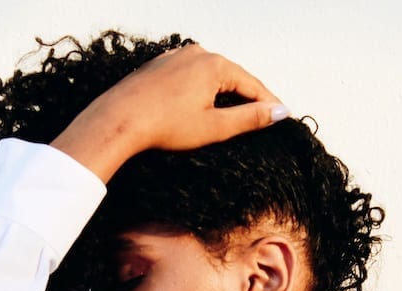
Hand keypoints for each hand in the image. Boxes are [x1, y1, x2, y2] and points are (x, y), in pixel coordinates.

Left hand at [51, 45, 287, 181]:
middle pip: (232, 78)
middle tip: (264, 117)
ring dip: (223, 94)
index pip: (252, 85)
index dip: (269, 103)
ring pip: (210, 77)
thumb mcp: (214, 126)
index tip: (283, 117)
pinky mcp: (158, 67)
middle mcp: (196, 53)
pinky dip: (201, 91)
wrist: (118, 120)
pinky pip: (189, 77)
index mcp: (215, 64)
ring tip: (236, 114)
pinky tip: (201, 106)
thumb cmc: (164, 125)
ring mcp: (175, 57)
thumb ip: (249, 118)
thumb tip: (279, 112)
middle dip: (247, 97)